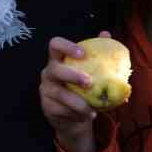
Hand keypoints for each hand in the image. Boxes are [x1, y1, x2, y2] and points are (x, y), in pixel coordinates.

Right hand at [39, 33, 103, 151]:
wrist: (75, 118)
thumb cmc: (84, 90)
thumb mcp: (91, 71)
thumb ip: (97, 53)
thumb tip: (105, 34)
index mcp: (58, 59)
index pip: (55, 45)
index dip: (67, 46)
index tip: (83, 53)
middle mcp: (48, 72)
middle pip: (55, 69)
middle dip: (72, 75)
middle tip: (90, 82)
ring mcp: (45, 90)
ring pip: (60, 94)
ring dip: (79, 102)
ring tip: (93, 109)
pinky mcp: (47, 107)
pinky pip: (62, 110)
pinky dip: (77, 114)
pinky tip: (86, 116)